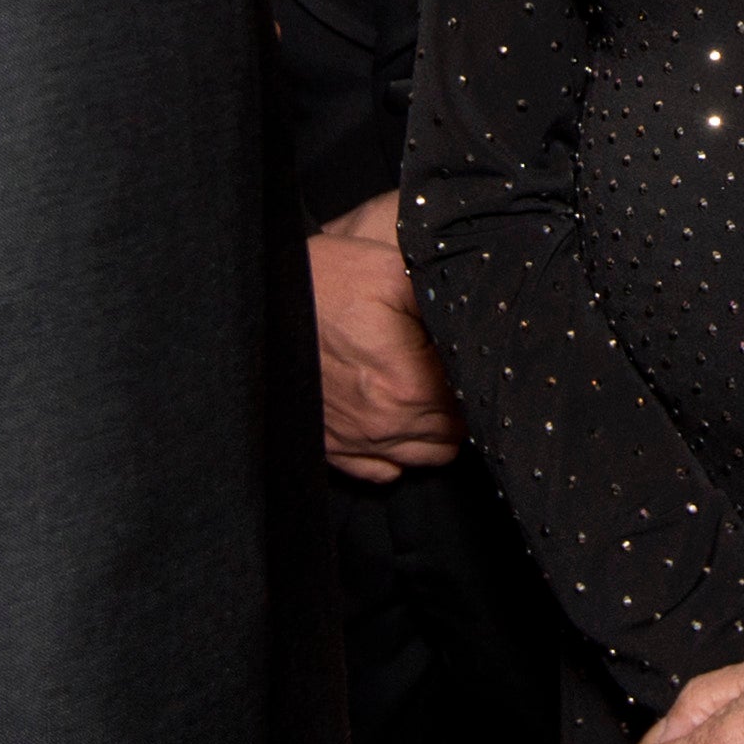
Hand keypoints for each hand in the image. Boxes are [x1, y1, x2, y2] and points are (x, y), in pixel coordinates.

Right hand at [309, 192, 462, 478]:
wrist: (262, 302)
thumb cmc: (327, 282)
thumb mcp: (395, 271)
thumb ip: (442, 300)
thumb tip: (480, 315)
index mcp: (407, 384)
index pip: (473, 404)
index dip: (481, 378)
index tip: (476, 355)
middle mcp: (382, 425)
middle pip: (454, 435)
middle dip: (465, 406)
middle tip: (457, 369)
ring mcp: (354, 442)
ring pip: (423, 458)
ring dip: (435, 429)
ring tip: (432, 390)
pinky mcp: (330, 448)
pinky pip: (381, 471)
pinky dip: (398, 451)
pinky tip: (399, 417)